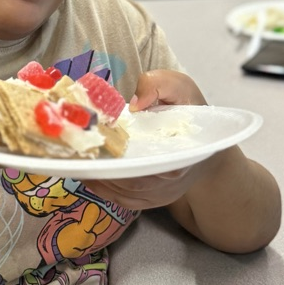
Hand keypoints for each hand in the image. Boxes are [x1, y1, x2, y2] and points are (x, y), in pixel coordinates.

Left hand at [84, 69, 207, 210]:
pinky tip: (86, 171)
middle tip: (77, 154)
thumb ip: (157, 85)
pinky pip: (121, 199)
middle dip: (101, 171)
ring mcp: (159, 195)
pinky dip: (101, 187)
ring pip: (122, 194)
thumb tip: (133, 105)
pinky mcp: (149, 199)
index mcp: (180, 157)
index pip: (149, 167)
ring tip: (76, 161)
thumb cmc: (190, 110)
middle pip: (130, 184)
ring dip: (97, 179)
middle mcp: (170, 182)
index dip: (122, 163)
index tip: (98, 150)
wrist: (206, 140)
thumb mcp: (179, 86)